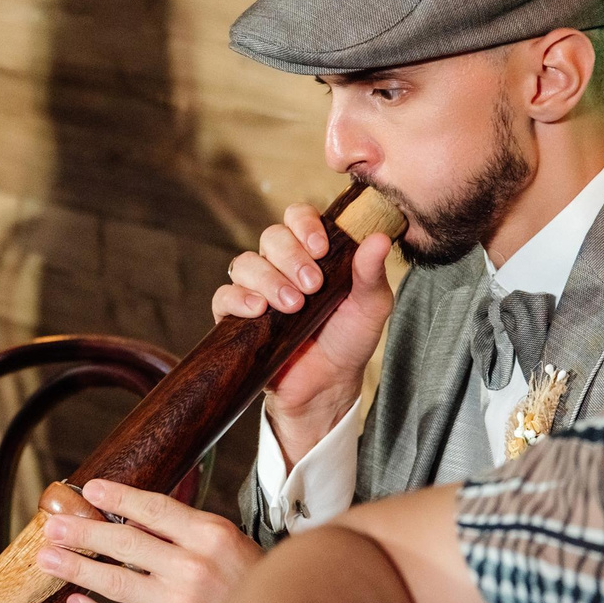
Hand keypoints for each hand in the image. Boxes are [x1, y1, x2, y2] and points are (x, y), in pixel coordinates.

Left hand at [34, 478, 260, 602]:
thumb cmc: (245, 581)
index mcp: (210, 535)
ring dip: (75, 567)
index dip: (117, 497)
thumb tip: (126, 514)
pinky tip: (74, 602)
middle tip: (54, 525)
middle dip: (83, 531)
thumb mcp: (227, 542)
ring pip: (114, 580)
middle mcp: (192, 568)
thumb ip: (182, 530)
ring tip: (48, 558)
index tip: (89, 489)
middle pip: (125, 542)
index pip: (153, 509)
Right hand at [212, 202, 394, 462]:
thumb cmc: (349, 340)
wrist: (329, 385)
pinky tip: (259, 310)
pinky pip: (224, 296)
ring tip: (293, 306)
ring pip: (245, 263)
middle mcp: (282, 265)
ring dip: (269, 280)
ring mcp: (258, 290)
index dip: (304, 225)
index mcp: (312, 253)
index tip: (321, 248)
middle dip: (291, 258)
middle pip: (271, 237)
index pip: (297, 217)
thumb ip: (371, 272)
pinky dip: (239, 299)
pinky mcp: (238, 317)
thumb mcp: (370, 306)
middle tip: (313, 286)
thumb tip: (379, 238)